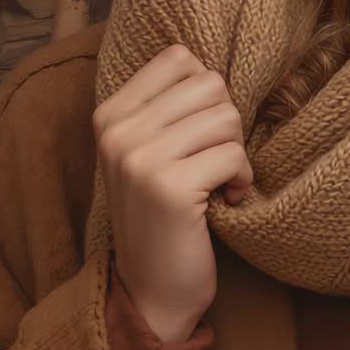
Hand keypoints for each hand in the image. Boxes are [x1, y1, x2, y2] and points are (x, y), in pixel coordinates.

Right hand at [93, 43, 252, 343]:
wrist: (151, 291)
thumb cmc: (162, 217)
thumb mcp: (148, 153)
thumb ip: (167, 108)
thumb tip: (209, 67)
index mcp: (109, 114)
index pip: (179, 58)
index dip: (206, 95)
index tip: (198, 135)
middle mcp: (118, 131)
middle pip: (210, 84)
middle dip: (226, 124)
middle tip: (213, 162)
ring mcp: (140, 158)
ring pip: (226, 116)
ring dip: (235, 153)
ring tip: (217, 183)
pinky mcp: (170, 187)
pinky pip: (234, 154)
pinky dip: (241, 179)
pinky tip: (225, 201)